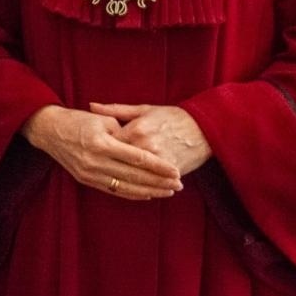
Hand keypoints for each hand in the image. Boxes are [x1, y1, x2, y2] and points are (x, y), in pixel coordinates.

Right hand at [23, 104, 181, 200]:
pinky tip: (146, 194)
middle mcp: (95, 160)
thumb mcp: (102, 119)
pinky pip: (113, 190)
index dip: (159, 166)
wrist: (49, 130)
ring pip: (125, 187)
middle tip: (179, 184)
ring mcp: (90, 173)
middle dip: (159, 182)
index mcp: (102, 142)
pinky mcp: (86, 180)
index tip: (176, 171)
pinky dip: (131, 194)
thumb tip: (143, 148)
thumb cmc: (78, 120)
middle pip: (134, 176)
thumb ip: (124, 133)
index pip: (137, 158)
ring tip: (167, 192)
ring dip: (149, 191)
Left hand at [91, 102, 212, 176]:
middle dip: (109, 165)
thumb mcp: (143, 109)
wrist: (205, 127)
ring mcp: (159, 161)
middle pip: (120, 162)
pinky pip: (152, 182)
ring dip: (123, 179)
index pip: (110, 143)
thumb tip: (91, 106)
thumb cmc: (171, 116)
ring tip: (110, 179)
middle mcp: (146, 146)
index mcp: (136, 130)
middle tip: (97, 168)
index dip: (101, 148)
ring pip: (135, 175)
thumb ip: (115, 110)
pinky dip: (143, 186)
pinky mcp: (171, 171)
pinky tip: (132, 189)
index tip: (92, 150)